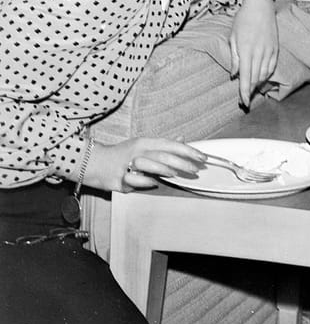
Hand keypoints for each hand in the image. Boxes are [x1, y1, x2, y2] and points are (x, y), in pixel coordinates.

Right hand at [86, 138, 206, 192]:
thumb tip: (182, 140)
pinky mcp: (119, 178)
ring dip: (165, 169)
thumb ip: (163, 145)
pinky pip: (134, 180)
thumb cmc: (122, 154)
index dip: (189, 151)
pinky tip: (154, 183)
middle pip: (164, 155)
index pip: (171, 145)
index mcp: (145, 142)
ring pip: (149, 165)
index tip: (202, 157)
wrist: (93, 162)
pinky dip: (145, 182)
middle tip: (196, 169)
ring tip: (177, 174)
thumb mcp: (143, 145)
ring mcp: (128, 164)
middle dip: (183, 163)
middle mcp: (138, 151)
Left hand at [230, 0, 278, 107]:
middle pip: (255, 78)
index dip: (244, 92)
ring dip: (258, 84)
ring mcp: (269, 50)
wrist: (260, 5)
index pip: (246, 77)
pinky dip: (266, 75)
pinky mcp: (275, 48)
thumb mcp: (233, 37)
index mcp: (246, 50)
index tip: (244, 102)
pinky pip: (272, 67)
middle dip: (250, 91)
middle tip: (245, 100)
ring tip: (251, 90)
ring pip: (264, 74)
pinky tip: (261, 78)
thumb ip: (234, 57)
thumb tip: (234, 74)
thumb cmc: (243, 19)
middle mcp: (259, 52)